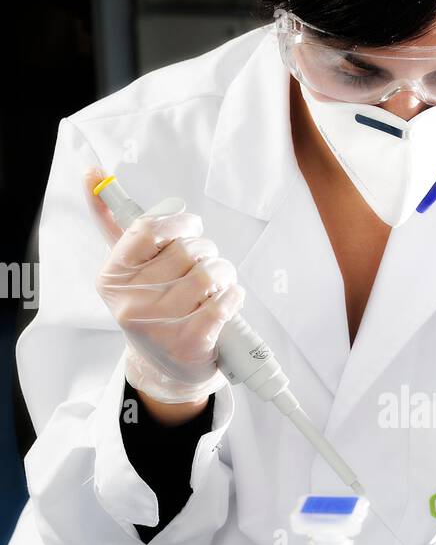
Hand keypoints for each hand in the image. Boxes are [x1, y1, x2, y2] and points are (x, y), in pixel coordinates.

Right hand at [86, 169, 244, 404]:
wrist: (164, 370)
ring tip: (218, 285)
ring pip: (210, 274)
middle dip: (207, 252)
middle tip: (205, 267)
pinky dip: (234, 296)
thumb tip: (93, 174)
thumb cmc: (152, 308)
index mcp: (112, 277)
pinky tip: (227, 301)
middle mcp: (131, 302)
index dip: (180, 224)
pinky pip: (225, 302)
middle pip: (187, 251)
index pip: (149, 228)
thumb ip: (112, 222)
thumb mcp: (129, 270)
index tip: (190, 229)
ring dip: (224, 274)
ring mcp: (159, 325)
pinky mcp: (189, 343)